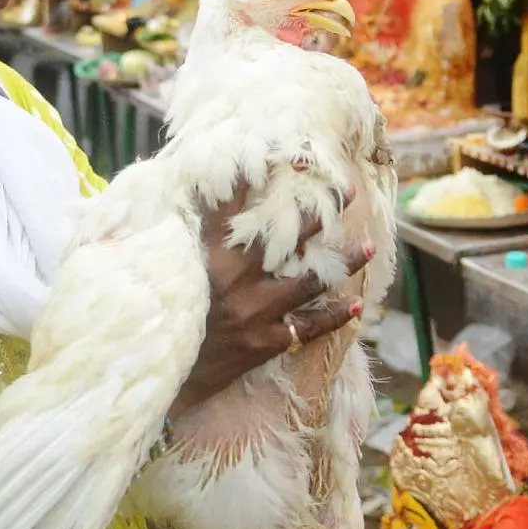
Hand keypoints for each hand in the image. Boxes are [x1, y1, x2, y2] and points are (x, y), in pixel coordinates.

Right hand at [177, 181, 373, 414]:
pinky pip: (308, 327)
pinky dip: (333, 317)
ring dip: (343, 264)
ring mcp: (252, 311)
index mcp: (205, 254)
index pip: (232, 205)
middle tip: (348, 191)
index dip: (256, 175)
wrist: (159, 374)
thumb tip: (166, 186)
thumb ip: (178, 234)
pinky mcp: (263, 343)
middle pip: (287, 236)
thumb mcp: (163, 269)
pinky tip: (354, 306)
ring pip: (309, 280)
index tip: (288, 155)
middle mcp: (233, 278)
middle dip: (321, 211)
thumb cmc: (160, 316)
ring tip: (368, 247)